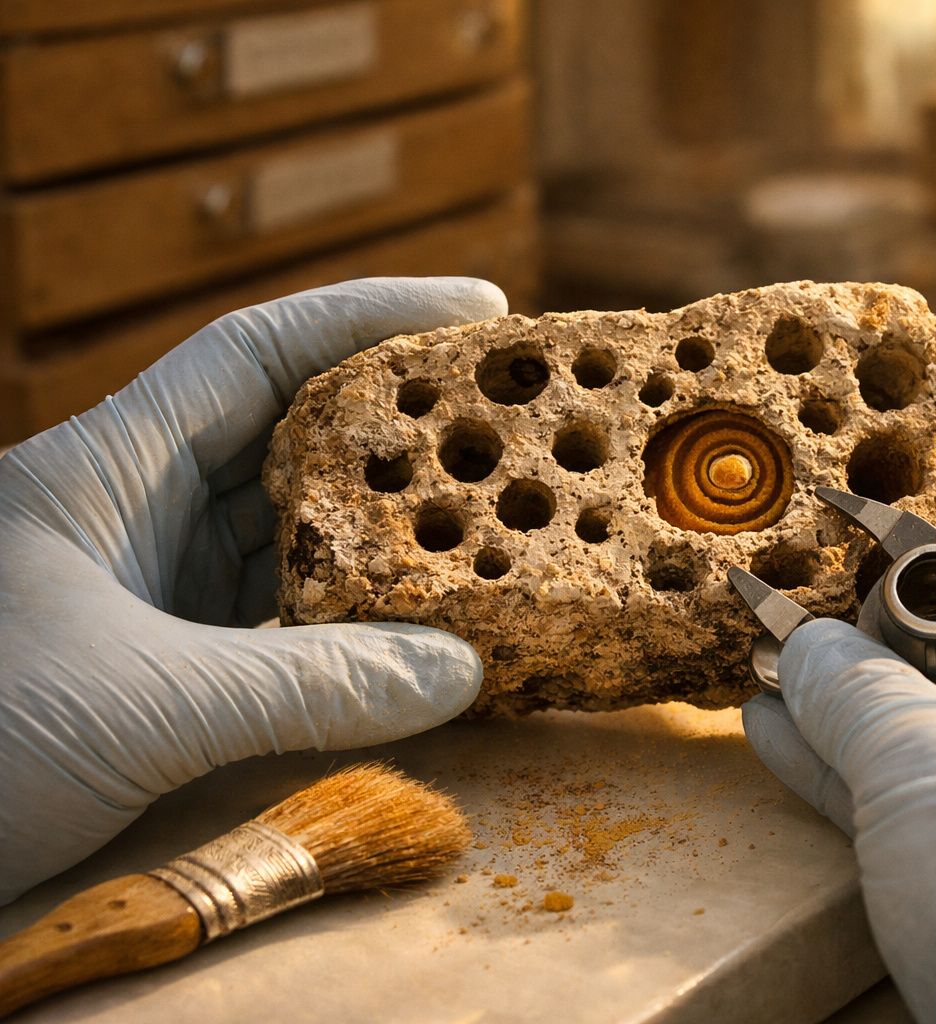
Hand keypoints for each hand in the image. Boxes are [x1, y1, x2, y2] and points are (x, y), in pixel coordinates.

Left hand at [0, 278, 506, 904]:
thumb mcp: (142, 704)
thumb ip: (310, 684)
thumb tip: (462, 670)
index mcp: (103, 474)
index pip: (251, 354)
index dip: (367, 318)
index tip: (478, 311)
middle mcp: (134, 519)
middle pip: (290, 440)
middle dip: (398, 430)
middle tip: (509, 422)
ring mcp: (150, 597)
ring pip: (293, 540)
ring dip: (386, 537)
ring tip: (493, 524)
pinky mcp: (164, 671)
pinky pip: (283, 626)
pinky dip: (354, 627)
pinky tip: (423, 635)